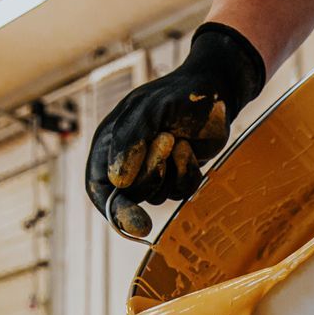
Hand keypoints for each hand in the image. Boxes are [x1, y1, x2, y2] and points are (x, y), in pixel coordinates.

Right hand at [86, 22, 265, 237]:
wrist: (214, 89)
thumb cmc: (177, 94)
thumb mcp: (148, 109)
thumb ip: (130, 140)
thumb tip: (117, 181)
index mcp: (109, 144)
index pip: (99, 188)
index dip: (114, 210)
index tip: (136, 225)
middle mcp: (127, 162)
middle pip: (130, 196)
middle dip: (151, 172)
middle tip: (166, 139)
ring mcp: (153, 170)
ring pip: (157, 196)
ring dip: (171, 170)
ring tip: (177, 138)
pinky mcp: (177, 175)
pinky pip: (180, 191)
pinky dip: (187, 173)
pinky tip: (189, 148)